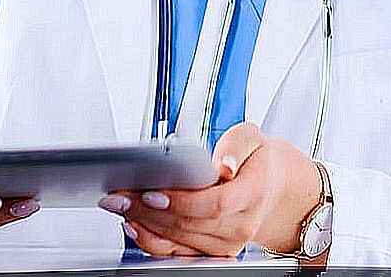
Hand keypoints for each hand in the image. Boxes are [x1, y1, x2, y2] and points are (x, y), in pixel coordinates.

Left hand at [95, 123, 322, 257]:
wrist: (272, 187)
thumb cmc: (256, 159)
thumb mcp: (252, 138)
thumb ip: (236, 146)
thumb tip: (223, 165)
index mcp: (252, 194)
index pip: (213, 204)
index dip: (180, 201)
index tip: (151, 192)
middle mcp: (241, 225)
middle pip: (189, 224)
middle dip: (147, 210)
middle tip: (118, 195)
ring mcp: (227, 243)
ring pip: (180, 241)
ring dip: (144, 225)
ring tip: (119, 206)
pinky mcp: (213, 252)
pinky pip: (179, 253)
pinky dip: (153, 241)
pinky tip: (134, 225)